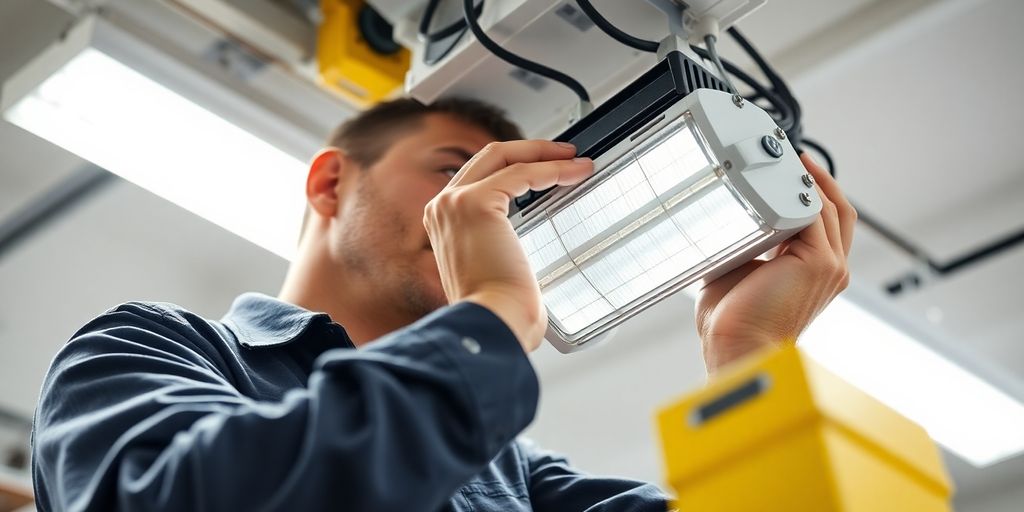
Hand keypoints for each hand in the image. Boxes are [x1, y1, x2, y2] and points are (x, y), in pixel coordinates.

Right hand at [423, 141, 593, 351]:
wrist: (493, 324)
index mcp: (444, 225)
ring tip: (576, 160)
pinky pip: (522, 172)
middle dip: (530, 150)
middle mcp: (442, 208)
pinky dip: (552, 169)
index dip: (516, 167)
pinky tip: (575, 172)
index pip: (480, 178)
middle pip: (488, 158)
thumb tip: (532, 252)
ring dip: (543, 154)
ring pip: (503, 156)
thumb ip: (503, 251)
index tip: (548, 169)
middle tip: (566, 154)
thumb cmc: (500, 312)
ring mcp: (455, 203)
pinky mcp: (476, 203)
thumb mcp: (497, 273)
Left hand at [695, 153, 856, 372]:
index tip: (787, 171)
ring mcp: (829, 267)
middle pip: (837, 209)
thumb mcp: (738, 269)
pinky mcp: (821, 264)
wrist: (738, 348)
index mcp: (813, 272)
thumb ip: (743, 241)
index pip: (824, 223)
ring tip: (785, 158)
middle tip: (791, 154)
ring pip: (829, 208)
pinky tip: (781, 177)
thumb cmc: (734, 321)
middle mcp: (830, 269)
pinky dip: (801, 193)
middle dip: (817, 178)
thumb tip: (726, 215)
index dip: (811, 194)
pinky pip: (816, 215)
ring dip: (808, 179)